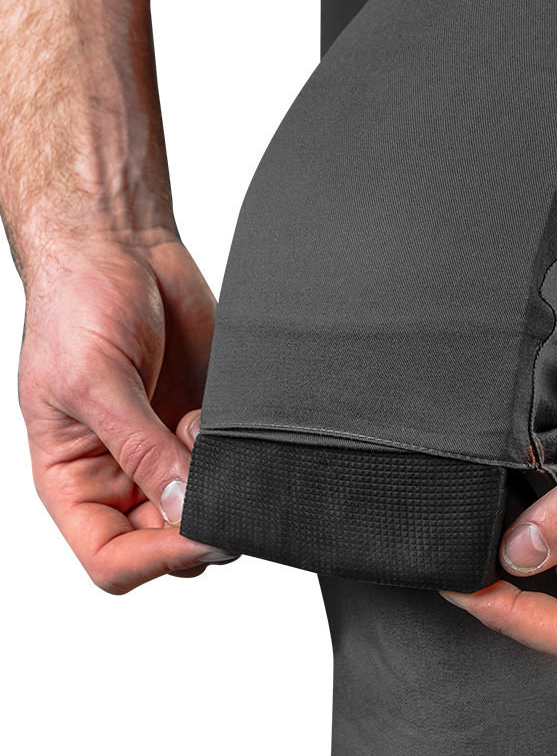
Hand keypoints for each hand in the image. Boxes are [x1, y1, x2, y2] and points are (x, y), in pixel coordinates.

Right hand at [19, 230, 237, 594]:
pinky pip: (229, 462)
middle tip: (219, 487)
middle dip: (198, 523)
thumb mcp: (95, 382)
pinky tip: (213, 413)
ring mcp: (164, 447)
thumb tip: (182, 511)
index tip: (195, 530)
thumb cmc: (76, 304)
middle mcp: (120, 473)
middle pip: (167, 542)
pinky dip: (234, 451)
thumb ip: (139, 450)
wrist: (117, 245)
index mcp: (75, 479)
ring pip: (205, 507)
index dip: (155, 559)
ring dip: (217, 483)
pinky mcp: (200, 420)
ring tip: (198, 429)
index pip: (112, 559)